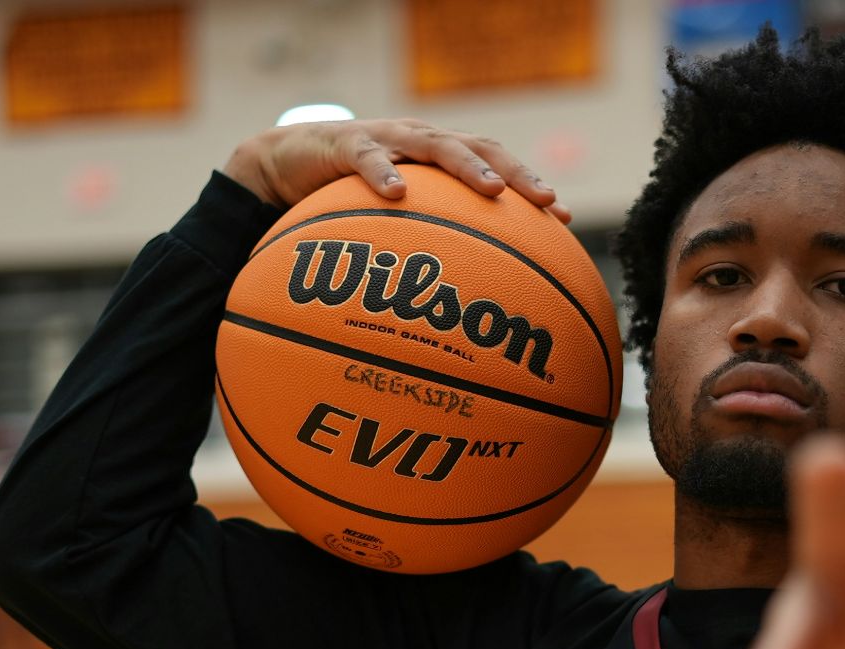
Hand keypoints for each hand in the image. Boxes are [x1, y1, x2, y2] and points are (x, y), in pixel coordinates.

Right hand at [221, 118, 569, 222]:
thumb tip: (457, 313)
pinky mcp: (344, 144)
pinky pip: (366, 158)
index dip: (529, 185)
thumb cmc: (343, 199)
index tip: (563, 217)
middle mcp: (420, 143)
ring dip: (466, 166)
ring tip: (491, 189)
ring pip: (434, 146)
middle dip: (515, 172)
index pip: (495, 165)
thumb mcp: (389, 224)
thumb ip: (422, 249)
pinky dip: (383, 172)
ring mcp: (385, 139)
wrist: (281, 165)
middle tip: (543, 199)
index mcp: (438, 160)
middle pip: (478, 147)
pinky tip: (397, 193)